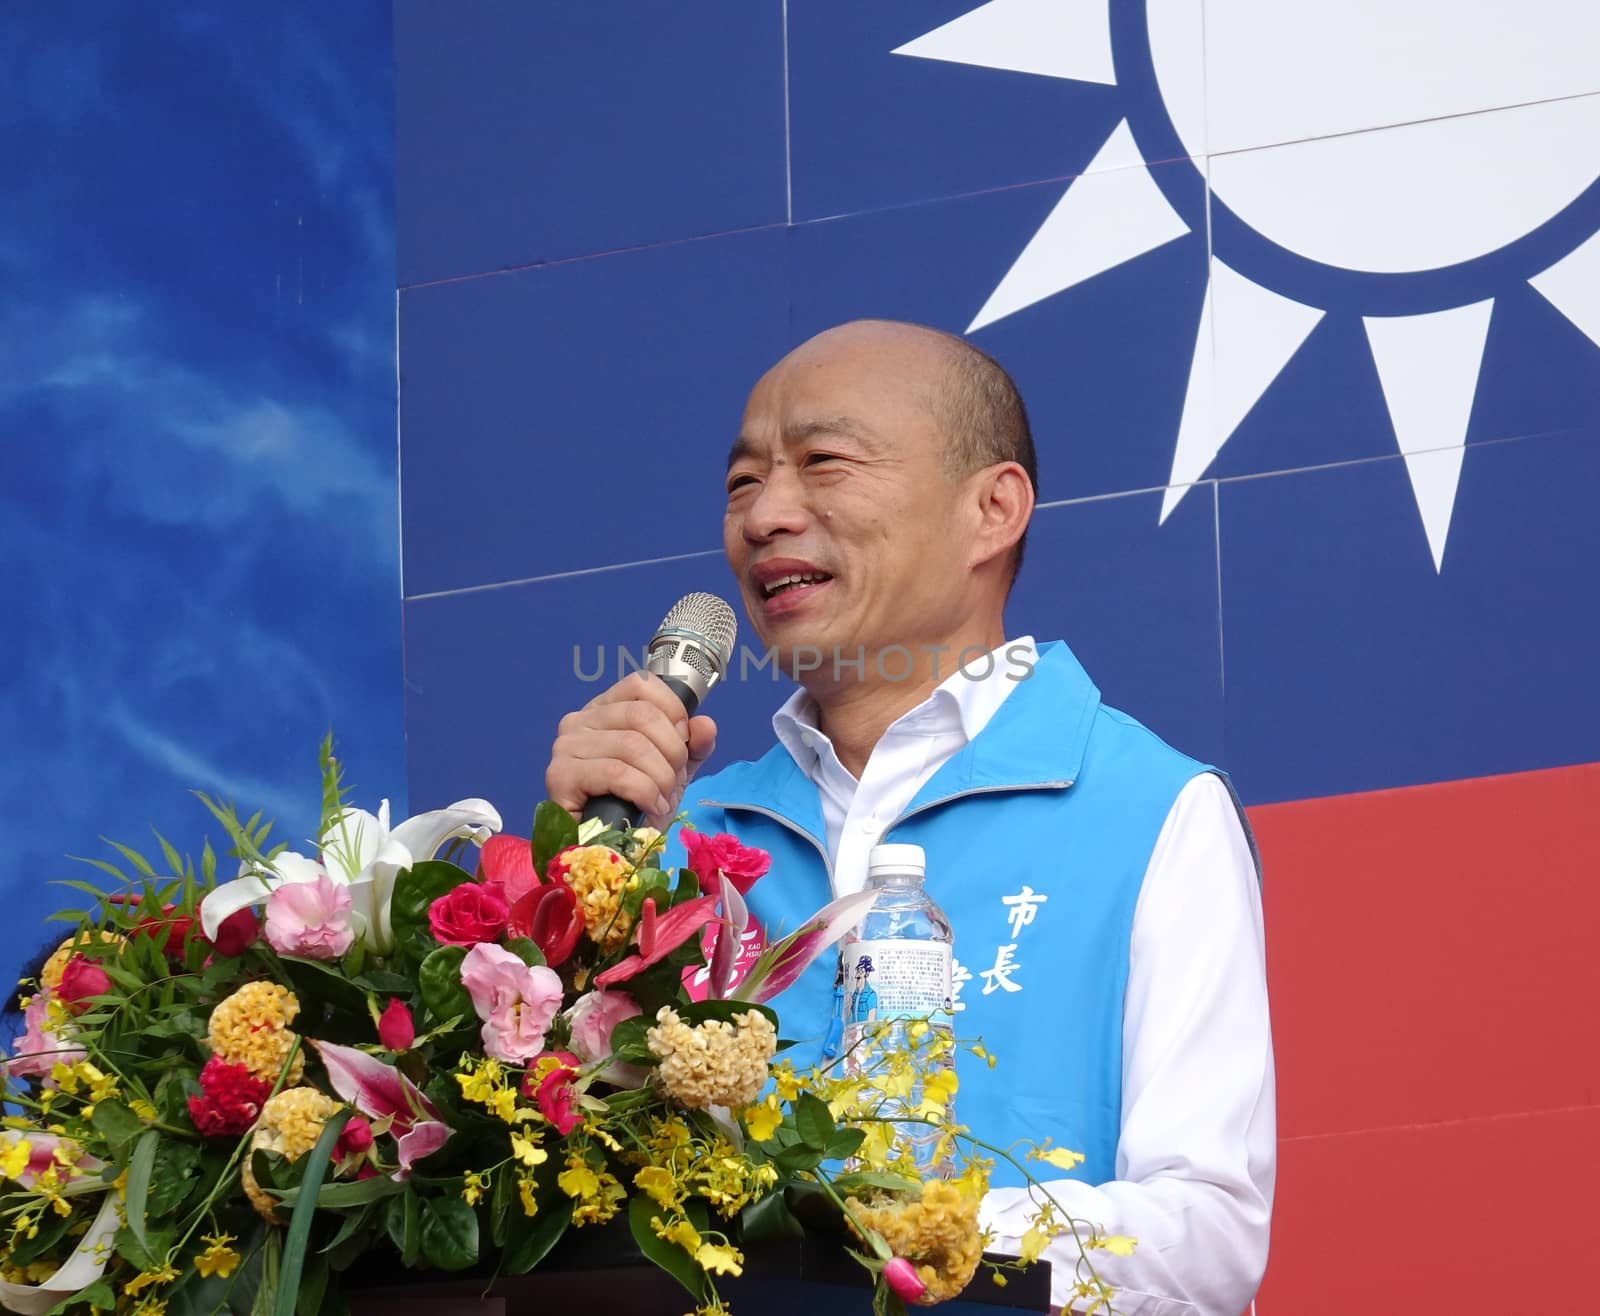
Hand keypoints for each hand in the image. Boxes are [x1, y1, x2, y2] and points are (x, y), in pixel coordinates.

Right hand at [544, 672, 717, 827]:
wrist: (611, 850)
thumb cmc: (637, 805)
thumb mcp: (673, 770)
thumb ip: (693, 746)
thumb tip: (705, 725)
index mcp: (605, 710)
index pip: (642, 685)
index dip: (673, 712)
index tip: (683, 743)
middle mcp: (580, 720)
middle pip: (642, 716)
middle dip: (672, 751)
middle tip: (674, 780)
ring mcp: (566, 746)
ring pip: (632, 745)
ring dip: (660, 777)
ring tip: (661, 798)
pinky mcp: (560, 775)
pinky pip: (616, 773)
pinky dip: (644, 791)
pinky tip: (649, 807)